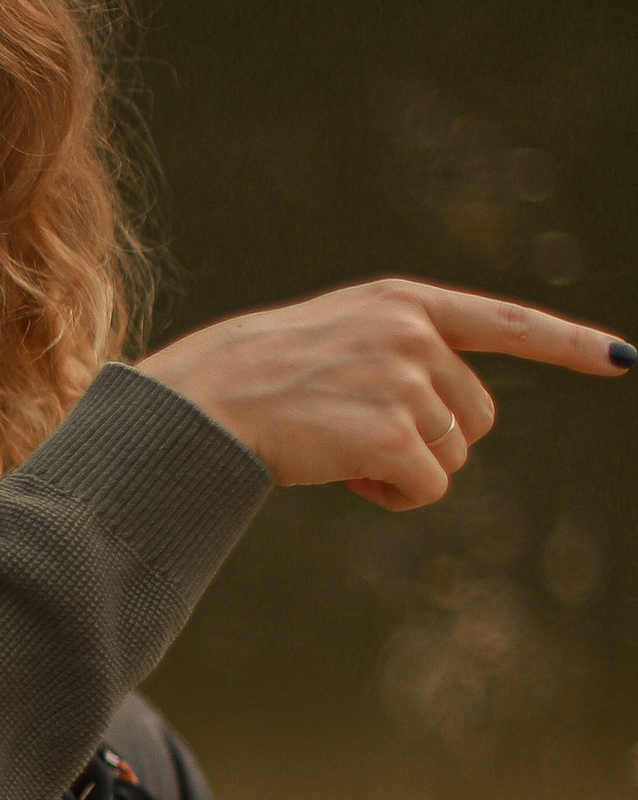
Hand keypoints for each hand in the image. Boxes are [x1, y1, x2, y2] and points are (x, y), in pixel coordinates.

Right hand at [139, 279, 631, 508]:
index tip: (625, 360)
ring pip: (454, 456)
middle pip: (477, 414)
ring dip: (407, 470)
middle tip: (361, 435)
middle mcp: (414, 334)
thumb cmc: (259, 379)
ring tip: (342, 450)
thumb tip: (465, 418)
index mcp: (404, 303)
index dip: (570, 346)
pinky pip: (428, 487)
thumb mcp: (339, 337)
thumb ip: (404, 351)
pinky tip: (346, 476)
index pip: (507, 322)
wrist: (204, 401)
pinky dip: (394, 496)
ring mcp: (404, 381)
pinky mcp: (391, 433)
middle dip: (433, 439)